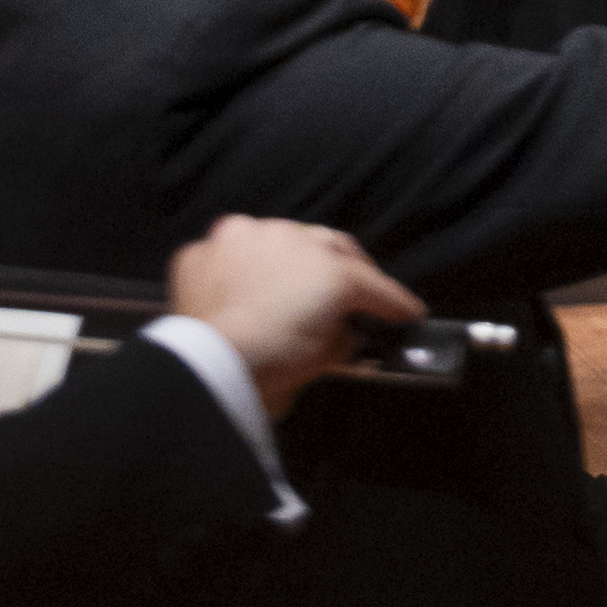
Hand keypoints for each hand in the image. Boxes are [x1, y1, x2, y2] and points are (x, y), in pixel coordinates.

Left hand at [165, 216, 426, 418]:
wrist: (205, 368)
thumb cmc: (274, 361)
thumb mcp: (325, 357)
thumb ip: (342, 336)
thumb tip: (342, 332)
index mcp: (330, 267)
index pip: (369, 282)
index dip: (391, 300)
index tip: (407, 313)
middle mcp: (289, 238)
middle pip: (324, 246)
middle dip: (338, 267)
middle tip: (346, 292)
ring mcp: (239, 240)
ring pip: (272, 240)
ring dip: (282, 259)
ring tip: (283, 284)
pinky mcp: (198, 254)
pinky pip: (224, 257)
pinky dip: (232, 271)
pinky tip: (235, 290)